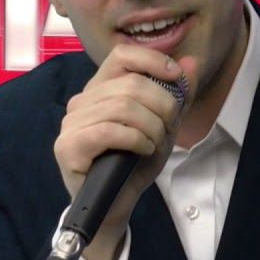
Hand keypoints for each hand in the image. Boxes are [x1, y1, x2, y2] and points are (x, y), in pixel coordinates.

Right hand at [53, 44, 194, 259]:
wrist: (116, 204)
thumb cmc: (134, 164)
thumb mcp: (164, 126)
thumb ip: (177, 96)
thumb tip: (191, 62)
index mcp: (101, 89)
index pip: (122, 55)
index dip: (152, 60)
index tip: (176, 77)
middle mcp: (81, 100)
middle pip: (130, 83)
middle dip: (162, 105)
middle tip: (169, 128)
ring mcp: (71, 123)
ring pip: (122, 106)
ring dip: (151, 126)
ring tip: (155, 143)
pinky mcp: (67, 146)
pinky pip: (108, 130)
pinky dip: (136, 139)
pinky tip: (143, 150)